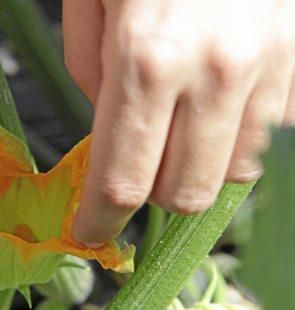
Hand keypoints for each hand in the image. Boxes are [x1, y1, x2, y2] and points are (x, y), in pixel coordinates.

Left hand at [63, 0, 294, 243]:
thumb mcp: (92, 2)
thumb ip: (93, 74)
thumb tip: (108, 125)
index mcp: (148, 60)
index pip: (123, 180)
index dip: (103, 219)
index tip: (93, 234)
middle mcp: (217, 74)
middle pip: (186, 194)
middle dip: (151, 197)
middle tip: (132, 173)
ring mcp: (270, 69)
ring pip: (231, 172)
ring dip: (195, 165)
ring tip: (175, 125)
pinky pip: (266, 133)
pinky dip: (231, 134)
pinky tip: (214, 97)